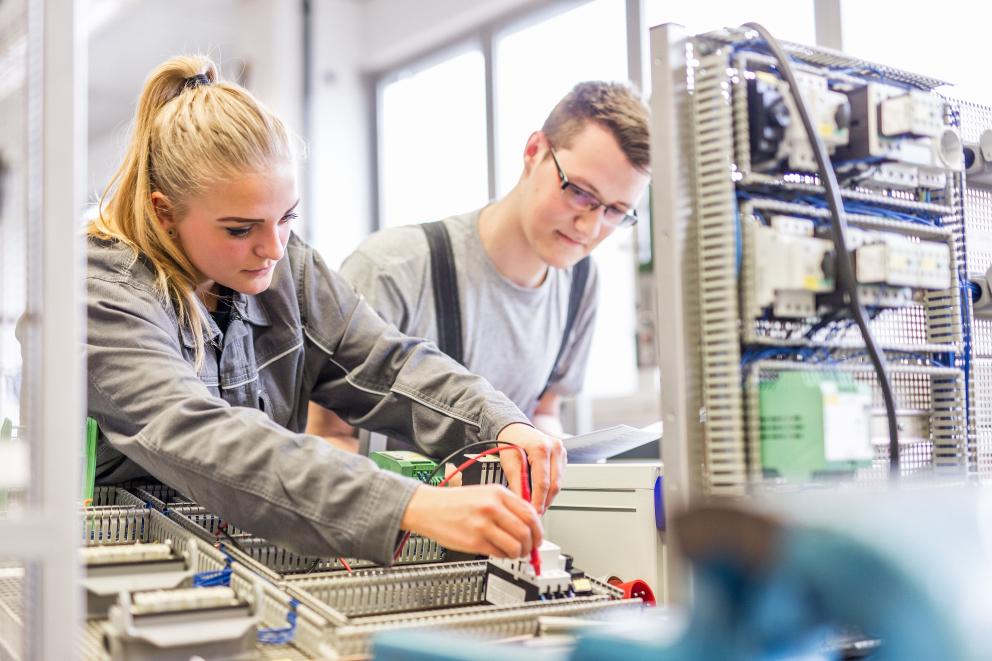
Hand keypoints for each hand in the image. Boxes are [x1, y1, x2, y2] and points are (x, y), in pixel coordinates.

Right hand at [400, 484, 542, 557]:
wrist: (427, 508)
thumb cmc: (455, 502)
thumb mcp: (484, 493)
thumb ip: (507, 506)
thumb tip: (529, 525)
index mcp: (498, 493)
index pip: (531, 513)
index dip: (539, 529)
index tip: (538, 537)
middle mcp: (492, 507)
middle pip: (526, 532)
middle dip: (531, 545)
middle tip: (529, 549)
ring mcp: (483, 525)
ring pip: (516, 546)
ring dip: (519, 553)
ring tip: (514, 552)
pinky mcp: (474, 541)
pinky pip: (499, 553)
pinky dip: (503, 556)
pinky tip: (499, 551)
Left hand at [496, 422, 565, 513]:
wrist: (515, 429)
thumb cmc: (511, 442)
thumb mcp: (509, 462)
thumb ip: (517, 483)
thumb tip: (522, 502)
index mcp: (540, 448)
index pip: (543, 482)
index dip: (538, 500)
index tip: (533, 512)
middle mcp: (554, 448)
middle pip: (554, 484)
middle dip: (545, 501)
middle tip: (536, 512)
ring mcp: (561, 450)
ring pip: (559, 482)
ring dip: (549, 496)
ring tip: (538, 505)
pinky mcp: (563, 455)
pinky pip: (560, 476)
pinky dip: (551, 487)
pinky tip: (542, 493)